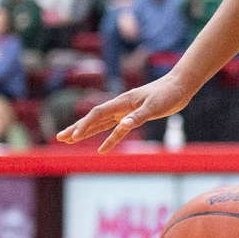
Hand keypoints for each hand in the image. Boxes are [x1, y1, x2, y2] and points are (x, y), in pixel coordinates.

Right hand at [58, 74, 194, 152]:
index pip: (98, 114)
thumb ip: (139, 116)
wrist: (178, 87)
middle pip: (93, 119)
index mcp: (122, 102)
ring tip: (70, 141)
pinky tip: (102, 150)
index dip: (85, 125)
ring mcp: (125, 112)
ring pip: (101, 124)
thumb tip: (124, 125)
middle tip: (60, 138)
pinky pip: (117, 130)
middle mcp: (120, 107)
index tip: (74, 137)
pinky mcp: (133, 117)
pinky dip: (109, 139)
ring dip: (87, 132)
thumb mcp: (154, 106)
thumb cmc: (167, 94)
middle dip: (77, 128)